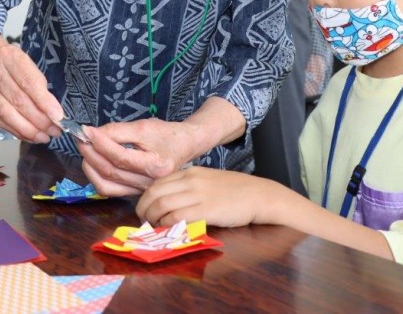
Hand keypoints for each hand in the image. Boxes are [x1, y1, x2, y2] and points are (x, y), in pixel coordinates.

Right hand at [0, 44, 63, 142]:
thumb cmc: (13, 63)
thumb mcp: (29, 64)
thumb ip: (39, 85)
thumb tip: (53, 111)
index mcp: (11, 58)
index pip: (29, 83)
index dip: (44, 102)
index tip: (57, 116)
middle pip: (18, 100)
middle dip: (39, 120)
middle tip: (54, 130)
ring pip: (6, 114)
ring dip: (27, 130)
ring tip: (42, 137)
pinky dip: (15, 131)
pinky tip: (28, 136)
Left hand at [78, 119, 197, 196]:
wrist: (185, 145)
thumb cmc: (167, 134)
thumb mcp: (145, 126)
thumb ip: (119, 131)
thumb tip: (92, 134)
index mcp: (155, 166)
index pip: (120, 157)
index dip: (101, 143)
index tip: (86, 130)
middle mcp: (149, 184)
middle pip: (111, 172)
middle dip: (91, 154)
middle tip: (82, 138)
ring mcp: (141, 191)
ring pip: (107, 186)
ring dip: (90, 167)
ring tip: (86, 150)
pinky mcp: (134, 193)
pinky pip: (110, 190)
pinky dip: (97, 177)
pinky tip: (93, 163)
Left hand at [136, 167, 277, 227]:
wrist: (259, 195)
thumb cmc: (236, 191)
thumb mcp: (208, 180)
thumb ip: (189, 186)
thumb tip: (168, 200)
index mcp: (191, 172)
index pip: (157, 182)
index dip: (146, 197)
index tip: (145, 209)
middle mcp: (191, 180)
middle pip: (154, 193)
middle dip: (143, 208)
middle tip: (144, 220)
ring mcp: (198, 194)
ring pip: (162, 205)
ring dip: (152, 218)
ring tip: (154, 227)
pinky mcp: (206, 210)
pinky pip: (176, 216)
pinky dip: (166, 224)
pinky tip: (167, 229)